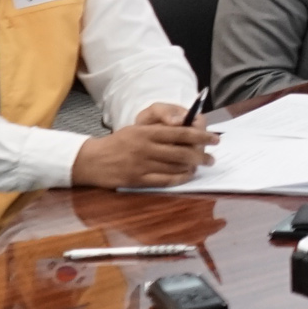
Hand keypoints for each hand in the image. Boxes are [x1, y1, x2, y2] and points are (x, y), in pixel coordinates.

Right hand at [73, 114, 216, 189]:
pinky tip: (186, 176)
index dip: (202, 136)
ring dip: (192, 168)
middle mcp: (146, 148)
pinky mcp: (138, 180)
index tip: (215, 139)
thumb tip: (187, 127)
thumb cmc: (119, 142)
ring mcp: (142, 165)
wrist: (92, 160)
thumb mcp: (138, 128)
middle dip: (202, 156)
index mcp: (147, 132)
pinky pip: (165, 181)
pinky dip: (180, 179)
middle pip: (182, 153)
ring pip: (176, 168)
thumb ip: (161, 127)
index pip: (181, 133)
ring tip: (200, 166)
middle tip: (211, 158)